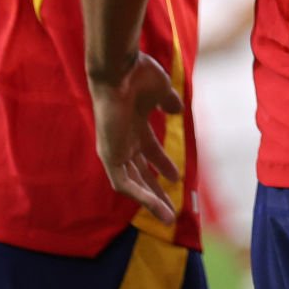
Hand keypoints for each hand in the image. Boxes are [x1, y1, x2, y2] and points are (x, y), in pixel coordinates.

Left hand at [90, 52, 182, 225]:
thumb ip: (168, 101)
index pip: (148, 151)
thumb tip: (176, 109)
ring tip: (169, 217)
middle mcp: (123, 140)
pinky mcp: (110, 157)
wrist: (119, 70)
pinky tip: (156, 208)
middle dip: (157, 190)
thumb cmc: (138, 74)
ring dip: (151, 201)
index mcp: (133, 125)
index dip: (162, 164)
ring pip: (133, 184)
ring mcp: (115, 149)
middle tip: (172, 208)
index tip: (177, 178)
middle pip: (141, 173)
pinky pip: (125, 184)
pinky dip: (141, 196)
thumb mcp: (161, 90)